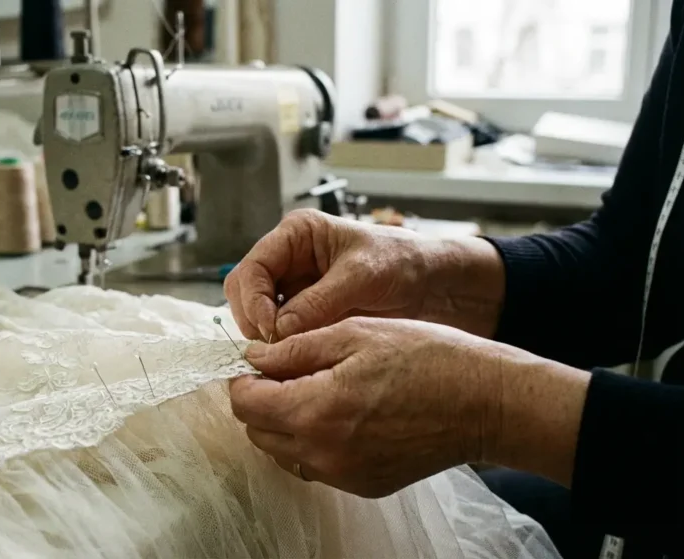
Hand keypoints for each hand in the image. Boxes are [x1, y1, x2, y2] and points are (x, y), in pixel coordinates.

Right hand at [223, 209, 505, 342]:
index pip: (252, 267)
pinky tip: (297, 361)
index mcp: (297, 235)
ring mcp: (294, 291)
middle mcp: (289, 261)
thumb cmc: (405, 264)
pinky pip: (280, 335)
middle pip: (244, 293)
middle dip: (253, 321)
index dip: (253, 300)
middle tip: (272, 349)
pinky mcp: (306, 317)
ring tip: (286, 357)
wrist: (439, 288)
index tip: (270, 328)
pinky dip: (283, 348)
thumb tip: (280, 331)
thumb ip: (320, 301)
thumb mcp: (363, 277)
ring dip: (266, 338)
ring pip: (257, 317)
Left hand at [229, 317, 589, 496]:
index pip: (245, 403)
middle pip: (258, 431)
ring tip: (317, 388)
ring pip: (283, 452)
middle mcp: (323, 453)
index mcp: (315, 410)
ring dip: (284, 421)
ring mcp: (344, 474)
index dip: (244, 378)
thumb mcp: (354, 332)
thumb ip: (295, 348)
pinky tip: (342, 411)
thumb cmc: (428, 357)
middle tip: (288, 369)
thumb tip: (253, 357)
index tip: (259, 360)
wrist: (485, 401)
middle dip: (261, 399)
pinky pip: (316, 465)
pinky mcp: (364, 484)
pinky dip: (314, 440)